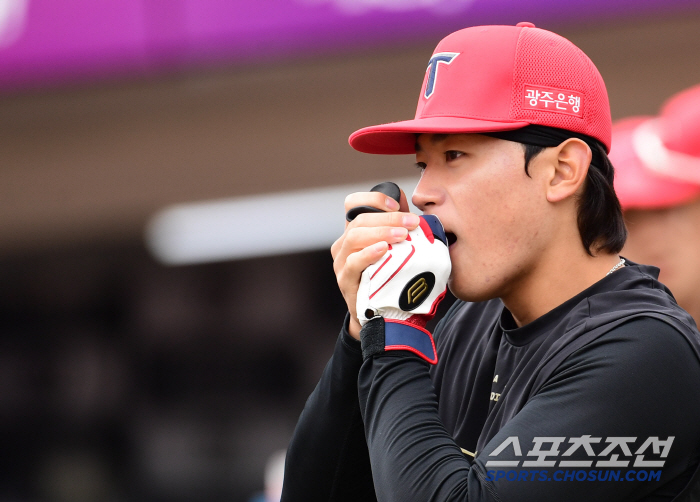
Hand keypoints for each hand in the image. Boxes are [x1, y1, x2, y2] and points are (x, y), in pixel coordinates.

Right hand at [355, 215, 450, 363]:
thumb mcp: (396, 252)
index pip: (353, 204)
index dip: (373, 199)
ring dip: (381, 232)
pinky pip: (353, 263)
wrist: (382, 316)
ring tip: (402, 235)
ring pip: (354, 237)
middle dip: (388, 217)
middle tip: (412, 222)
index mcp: (355, 233)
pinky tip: (384, 250)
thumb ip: (401, 231)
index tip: (397, 204)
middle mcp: (344, 245)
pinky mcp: (345, 281)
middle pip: (359, 220)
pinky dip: (368, 253)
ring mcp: (341, 263)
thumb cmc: (391, 280)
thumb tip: (417, 212)